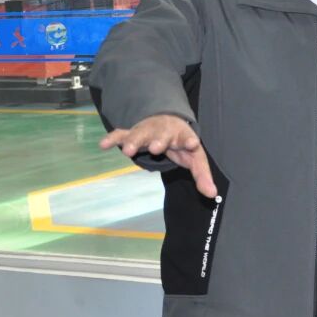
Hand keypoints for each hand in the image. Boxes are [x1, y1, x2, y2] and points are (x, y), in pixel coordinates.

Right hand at [99, 114, 215, 197]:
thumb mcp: (195, 158)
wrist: (168, 121)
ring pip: (140, 134)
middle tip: (155, 148)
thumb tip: (212, 195)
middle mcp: (165, 132)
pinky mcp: (133, 133)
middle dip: (159, 141)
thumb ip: (202, 175)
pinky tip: (103, 144)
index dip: (190, 141)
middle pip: (162, 135)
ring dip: (134, 140)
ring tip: (128, 151)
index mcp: (183, 136)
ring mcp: (148, 131)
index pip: (188, 138)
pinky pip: (121, 134)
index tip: (192, 143)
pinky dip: (112, 138)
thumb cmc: (182, 143)